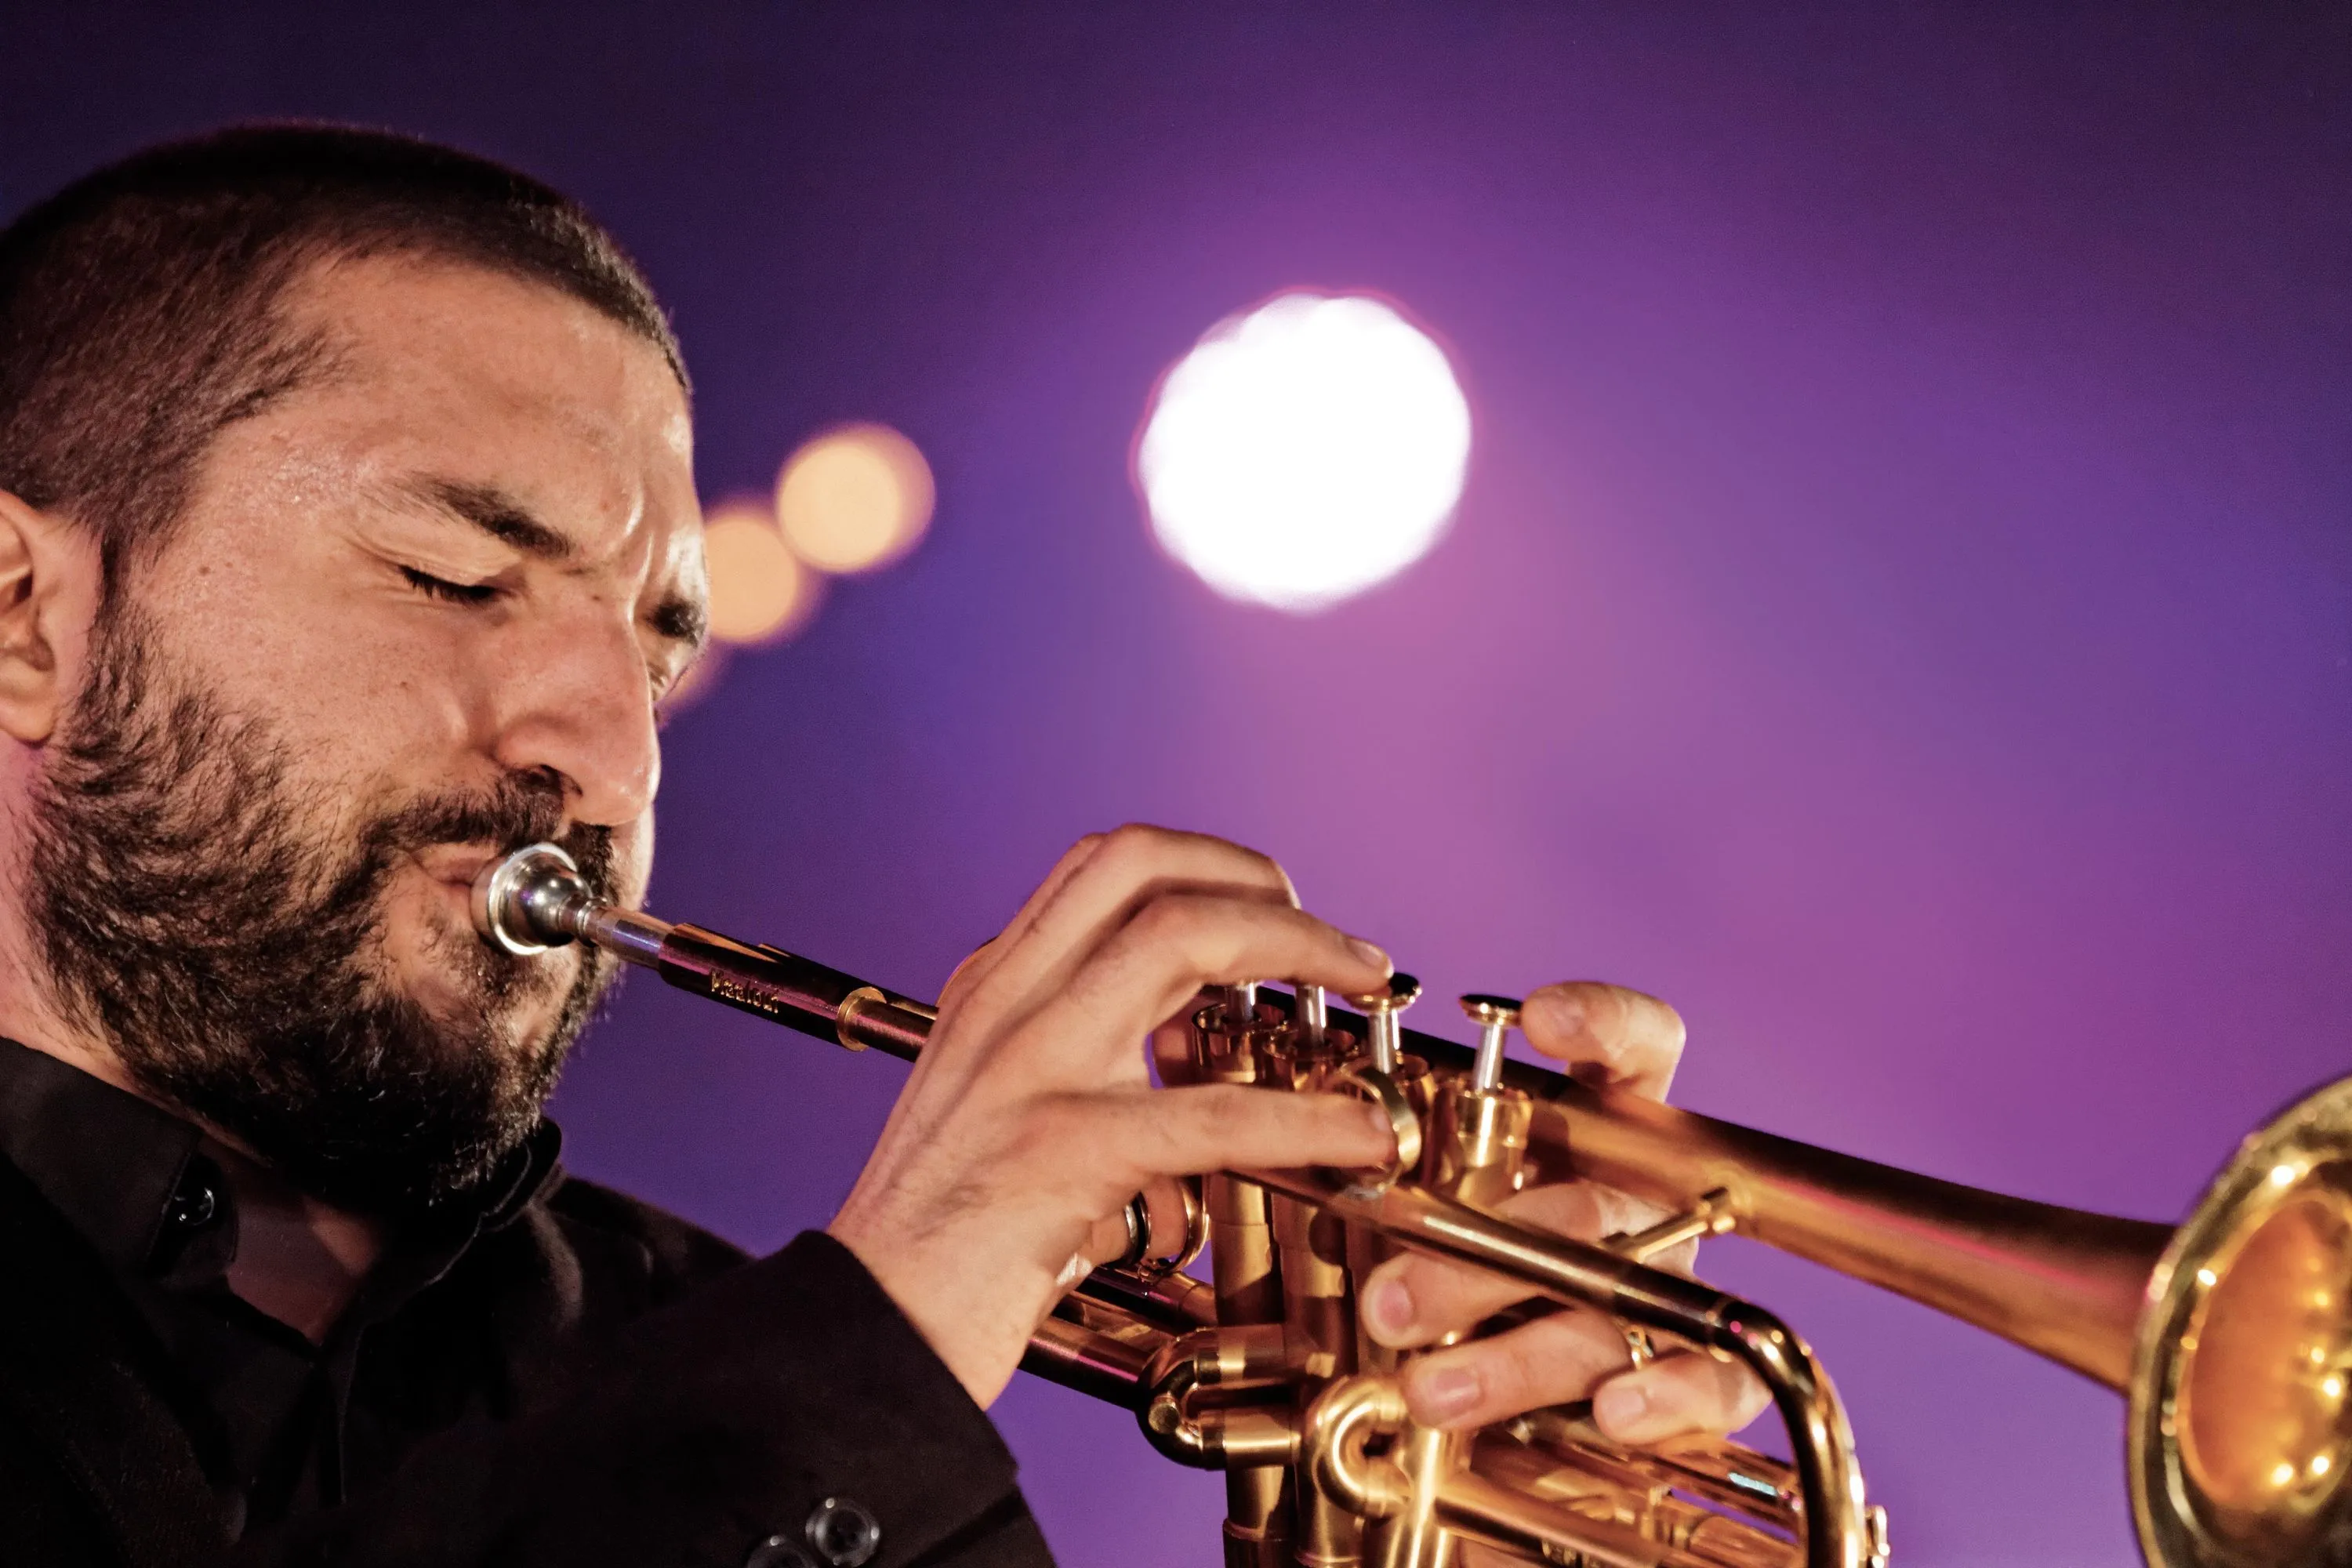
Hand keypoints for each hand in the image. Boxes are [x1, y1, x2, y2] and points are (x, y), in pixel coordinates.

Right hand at [827, 825, 1395, 1406]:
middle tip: (1333, 940)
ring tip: (1363, 983)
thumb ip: (1075, 1058)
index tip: (1274, 899)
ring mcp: (1028, 1067)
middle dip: (1260, 879)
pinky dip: (1306, 1115)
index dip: (1206, 860)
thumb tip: (1183, 1052)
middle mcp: (1005, 1003)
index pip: (1102, 865)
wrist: (862, 1334)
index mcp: (992, 988)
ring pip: (1180, 938)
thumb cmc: (938, 1245)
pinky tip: (1358, 1135)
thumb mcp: (996, 1109)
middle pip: (1144, 868)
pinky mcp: (1060, 1152)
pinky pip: (1211, 1109)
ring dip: (1298, 945)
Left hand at [1357, 983, 1769, 1444]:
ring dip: (1522, 1353)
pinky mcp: (1704, 1368)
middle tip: (1390, 1301)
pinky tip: (1614, 1412)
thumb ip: (1408, 1188)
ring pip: (1625, 1302)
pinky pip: (1718, 1380)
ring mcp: (1678, 1282)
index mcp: (1599, 1129)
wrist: (1509, 1378)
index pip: (1635, 1049)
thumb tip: (1336, 1194)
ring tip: (1431, 1388)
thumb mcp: (1436, 1209)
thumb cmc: (1470, 1263)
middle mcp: (1643, 1200)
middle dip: (1483, 1256)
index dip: (1602, 1022)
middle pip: (1587, 1205)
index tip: (1538, 1016)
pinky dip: (1669, 1396)